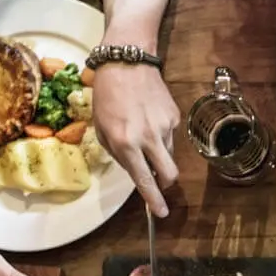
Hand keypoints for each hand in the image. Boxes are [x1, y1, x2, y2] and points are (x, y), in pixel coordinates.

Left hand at [92, 62, 180, 218]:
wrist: (126, 62)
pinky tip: (150, 118)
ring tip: (144, 134)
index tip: (160, 213)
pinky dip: (161, 134)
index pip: (144, 179)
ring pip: (169, 154)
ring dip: (159, 155)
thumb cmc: (107, 95)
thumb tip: (136, 169)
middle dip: (165, 183)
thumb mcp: (101, 128)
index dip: (153, 200)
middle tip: (159, 181)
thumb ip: (118, 153)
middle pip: (169, 174)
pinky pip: (171, 135)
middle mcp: (148, 137)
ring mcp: (164, 126)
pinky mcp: (174, 116)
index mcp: (125, 142)